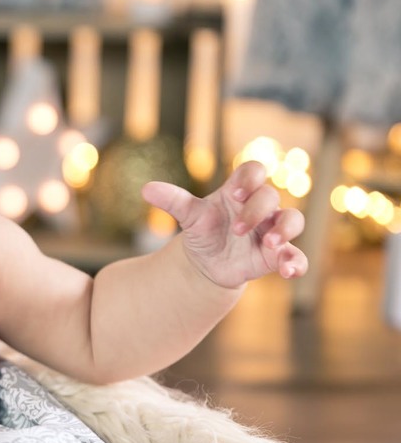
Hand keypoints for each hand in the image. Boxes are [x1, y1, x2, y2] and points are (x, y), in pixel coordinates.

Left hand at [141, 160, 308, 288]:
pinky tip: (289, 272)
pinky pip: (296, 255)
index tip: (237, 192)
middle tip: (237, 228)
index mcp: (238, 192)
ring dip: (284, 230)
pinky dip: (296, 262)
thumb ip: (173, 201)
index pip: (254, 171)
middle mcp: (260, 208)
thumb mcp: (190, 217)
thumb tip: (145, 188)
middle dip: (256, 210)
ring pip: (293, 220)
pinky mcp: (276, 254)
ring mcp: (271, 230)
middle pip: (271, 196)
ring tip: (269, 243)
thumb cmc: (204, 231)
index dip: (251, 177)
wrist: (208, 263)